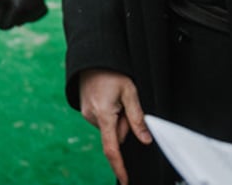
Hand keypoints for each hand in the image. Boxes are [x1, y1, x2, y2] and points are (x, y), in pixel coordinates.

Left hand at [0, 0, 46, 28]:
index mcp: (16, 9)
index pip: (5, 26)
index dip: (1, 22)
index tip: (0, 17)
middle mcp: (27, 13)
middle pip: (15, 24)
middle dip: (12, 18)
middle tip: (11, 6)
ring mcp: (36, 12)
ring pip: (25, 22)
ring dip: (21, 16)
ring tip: (20, 3)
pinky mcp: (43, 10)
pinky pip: (34, 18)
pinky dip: (31, 14)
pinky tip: (28, 4)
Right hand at [78, 69, 151, 183]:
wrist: (92, 59)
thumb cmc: (111, 72)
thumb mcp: (130, 92)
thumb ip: (137, 118)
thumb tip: (145, 140)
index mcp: (104, 115)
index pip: (112, 149)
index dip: (119, 167)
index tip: (125, 180)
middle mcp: (92, 117)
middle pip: (116, 135)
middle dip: (124, 126)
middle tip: (125, 104)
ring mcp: (87, 114)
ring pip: (110, 128)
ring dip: (117, 119)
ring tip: (115, 97)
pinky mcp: (86, 111)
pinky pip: (103, 121)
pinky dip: (109, 114)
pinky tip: (108, 98)